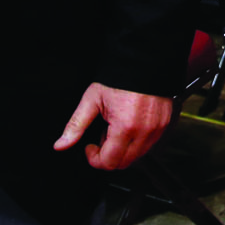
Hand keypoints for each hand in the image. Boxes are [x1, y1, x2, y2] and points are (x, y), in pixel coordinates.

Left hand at [55, 82, 173, 171]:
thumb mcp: (91, 101)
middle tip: (102, 137)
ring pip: (138, 156)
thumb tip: (61, 145)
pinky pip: (150, 144)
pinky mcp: (164, 124)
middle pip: (124, 163)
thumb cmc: (119, 79)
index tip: (89, 147)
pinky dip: (137, 142)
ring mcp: (157, 129)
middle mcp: (144, 131)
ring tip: (116, 128)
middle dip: (109, 156)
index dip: (94, 159)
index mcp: (125, 127)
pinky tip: (130, 125)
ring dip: (124, 149)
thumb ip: (75, 126)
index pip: (109, 162)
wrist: (144, 62)